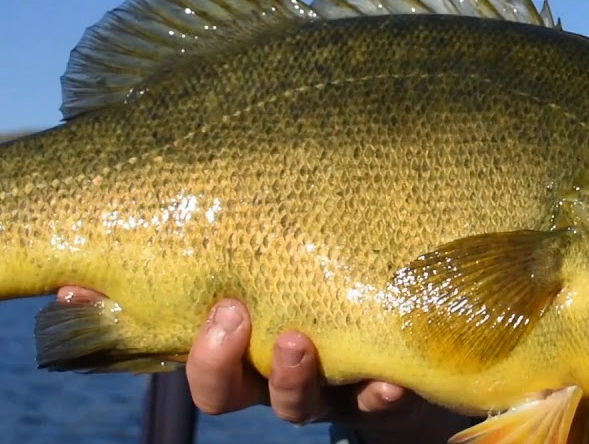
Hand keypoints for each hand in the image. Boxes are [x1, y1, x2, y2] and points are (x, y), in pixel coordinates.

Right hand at [54, 287, 468, 443]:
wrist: (412, 346)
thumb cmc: (325, 297)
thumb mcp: (271, 280)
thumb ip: (205, 269)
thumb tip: (91, 273)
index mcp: (240, 349)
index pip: (181, 353)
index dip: (139, 331)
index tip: (103, 297)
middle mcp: (274, 376)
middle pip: (227, 390)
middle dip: (216, 359)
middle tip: (226, 313)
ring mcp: (328, 389)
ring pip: (296, 402)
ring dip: (291, 376)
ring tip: (295, 341)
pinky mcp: (383, 393)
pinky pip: (378, 404)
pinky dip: (379, 395)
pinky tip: (386, 382)